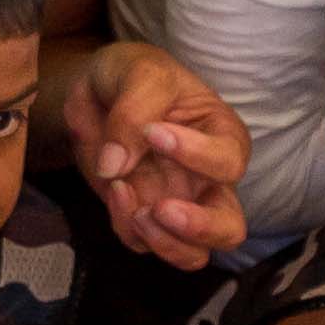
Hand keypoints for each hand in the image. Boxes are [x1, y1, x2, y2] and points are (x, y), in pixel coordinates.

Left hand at [58, 42, 249, 266]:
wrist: (96, 88)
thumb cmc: (133, 73)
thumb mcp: (137, 72)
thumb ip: (133, 111)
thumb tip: (116, 166)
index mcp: (221, 136)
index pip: (228, 161)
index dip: (196, 154)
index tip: (154, 131)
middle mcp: (207, 179)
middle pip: (229, 229)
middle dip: (201, 228)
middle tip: (163, 208)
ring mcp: (176, 202)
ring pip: (191, 253)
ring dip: (163, 241)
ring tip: (136, 209)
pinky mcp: (140, 215)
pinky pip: (141, 242)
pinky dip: (127, 227)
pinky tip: (114, 190)